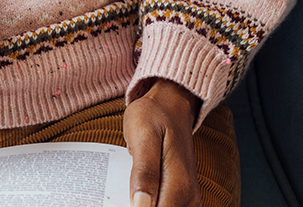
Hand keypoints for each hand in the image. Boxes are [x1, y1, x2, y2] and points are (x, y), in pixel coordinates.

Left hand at [124, 79, 201, 206]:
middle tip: (114, 197)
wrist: (170, 106)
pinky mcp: (181, 199)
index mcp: (179, 184)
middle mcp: (189, 197)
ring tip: (119, 197)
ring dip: (140, 206)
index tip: (118, 202)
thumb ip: (144, 172)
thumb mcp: (144, 137)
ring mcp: (187, 200)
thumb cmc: (153, 117)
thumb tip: (140, 205)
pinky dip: (146, 206)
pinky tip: (129, 199)